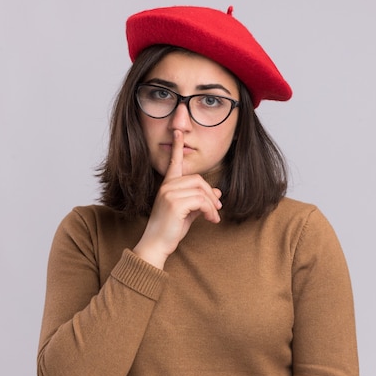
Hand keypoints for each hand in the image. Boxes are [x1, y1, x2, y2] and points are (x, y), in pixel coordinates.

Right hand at [133, 131, 222, 268]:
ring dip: (212, 206)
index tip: (177, 131)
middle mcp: (167, 186)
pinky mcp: (174, 203)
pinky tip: (211, 220)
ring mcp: (169, 193)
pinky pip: (201, 201)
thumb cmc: (170, 229)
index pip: (174, 162)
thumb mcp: (189, 212)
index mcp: (168, 185)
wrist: (156, 244)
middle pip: (198, 180)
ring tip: (214, 218)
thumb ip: (201, 200)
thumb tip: (218, 194)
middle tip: (217, 209)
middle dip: (211, 195)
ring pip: (202, 191)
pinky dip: (210, 211)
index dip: (177, 146)